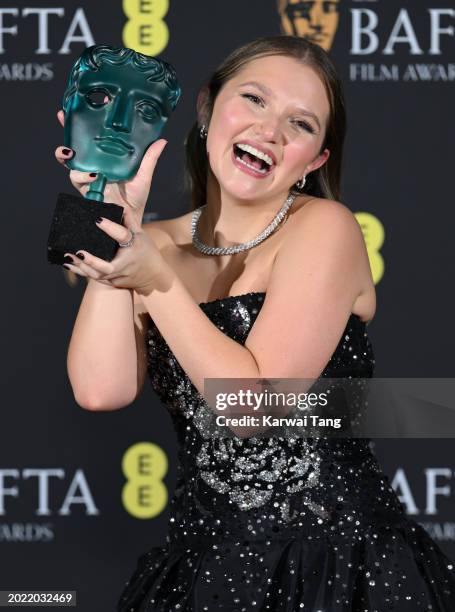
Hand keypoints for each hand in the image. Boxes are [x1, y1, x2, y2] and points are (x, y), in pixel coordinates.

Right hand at [54, 109, 166, 229]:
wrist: (132, 223)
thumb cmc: (135, 200)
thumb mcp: (143, 176)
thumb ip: (149, 158)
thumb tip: (161, 140)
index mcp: (104, 161)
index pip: (88, 141)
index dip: (78, 126)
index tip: (73, 111)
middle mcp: (93, 168)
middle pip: (73, 150)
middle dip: (65, 135)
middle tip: (63, 120)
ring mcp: (88, 180)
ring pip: (70, 165)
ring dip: (69, 158)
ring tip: (74, 153)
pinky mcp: (87, 193)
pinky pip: (78, 182)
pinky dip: (82, 176)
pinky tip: (92, 174)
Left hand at [63, 217, 164, 294]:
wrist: (154, 276)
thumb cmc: (146, 251)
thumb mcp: (141, 234)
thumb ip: (129, 220)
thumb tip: (119, 205)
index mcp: (134, 247)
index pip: (122, 236)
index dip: (110, 227)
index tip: (97, 220)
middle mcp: (126, 264)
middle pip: (108, 267)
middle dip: (93, 261)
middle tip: (79, 252)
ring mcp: (118, 276)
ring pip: (98, 275)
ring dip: (82, 267)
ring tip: (68, 256)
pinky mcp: (112, 282)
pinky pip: (94, 277)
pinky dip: (80, 271)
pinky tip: (67, 263)